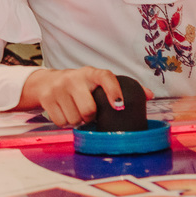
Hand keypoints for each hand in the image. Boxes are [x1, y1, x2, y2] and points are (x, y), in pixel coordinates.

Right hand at [18, 67, 151, 126]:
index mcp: (91, 73)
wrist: (46, 82)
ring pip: (74, 118)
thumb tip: (149, 95)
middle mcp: (74, 78)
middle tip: (89, 113)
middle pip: (88, 109)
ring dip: (77, 121)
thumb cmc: (80, 85)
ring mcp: (59, 88)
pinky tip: (65, 113)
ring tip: (76, 112)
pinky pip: (61, 122)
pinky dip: (65, 123)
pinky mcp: (47, 98)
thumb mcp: (96, 82)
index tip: (120, 106)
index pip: (105, 77)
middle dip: (90, 117)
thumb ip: (120, 88)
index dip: (114, 91)